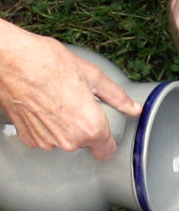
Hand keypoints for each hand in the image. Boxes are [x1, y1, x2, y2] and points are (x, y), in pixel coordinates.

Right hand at [0, 20, 141, 159]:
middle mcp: (69, 140)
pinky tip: (42, 105)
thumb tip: (133, 108)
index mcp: (90, 127)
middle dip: (84, 126)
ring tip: (56, 100)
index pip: (107, 151)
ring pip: (64, 140)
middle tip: (75, 102)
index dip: (107, 140)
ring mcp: (47, 141)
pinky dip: (45, 125)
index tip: (104, 130)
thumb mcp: (92, 76)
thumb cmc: (47, 62)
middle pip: (85, 143)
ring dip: (64, 126)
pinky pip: (45, 137)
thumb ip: (116, 97)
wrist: (9, 59)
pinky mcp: (28, 138)